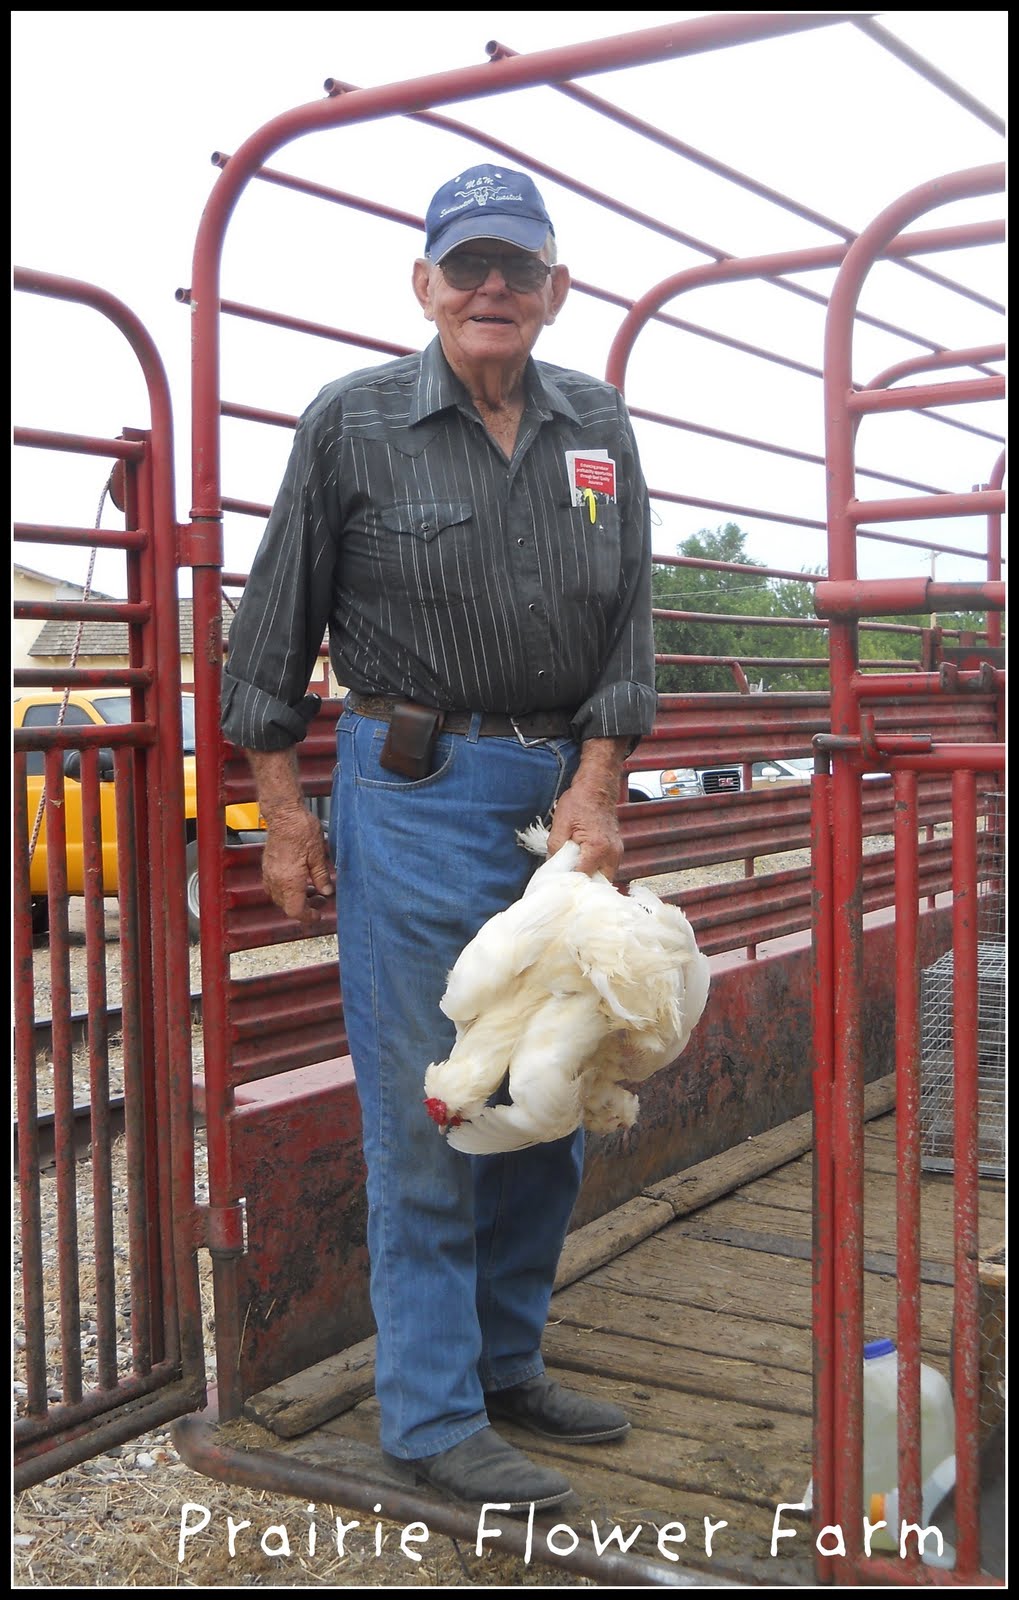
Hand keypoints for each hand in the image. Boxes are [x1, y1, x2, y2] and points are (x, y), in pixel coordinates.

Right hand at [261, 807, 333, 927]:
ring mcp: (269, 873)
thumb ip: (322, 877)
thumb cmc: (301, 830)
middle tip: (320, 899)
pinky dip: (286, 890)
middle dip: (304, 907)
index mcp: (290, 881)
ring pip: (279, 898)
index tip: (318, 915)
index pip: (296, 910)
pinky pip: (273, 887)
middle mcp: (276, 880)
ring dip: (294, 899)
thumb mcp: (318, 855)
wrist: (283, 814)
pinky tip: (297, 881)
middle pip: (287, 906)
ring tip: (311, 889)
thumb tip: (327, 892)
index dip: (308, 917)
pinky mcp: (266, 866)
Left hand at [547, 736, 628, 877]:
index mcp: (598, 849)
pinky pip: (606, 868)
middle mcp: (612, 854)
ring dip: (589, 880)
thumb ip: (555, 851)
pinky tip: (581, 869)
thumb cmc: (579, 802)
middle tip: (565, 886)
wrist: (598, 786)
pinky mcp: (616, 850)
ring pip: (604, 878)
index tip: (556, 887)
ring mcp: (617, 853)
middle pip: (597, 884)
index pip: (582, 878)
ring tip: (572, 877)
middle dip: (582, 887)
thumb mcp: (560, 825)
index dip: (568, 884)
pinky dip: (595, 871)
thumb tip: (551, 870)